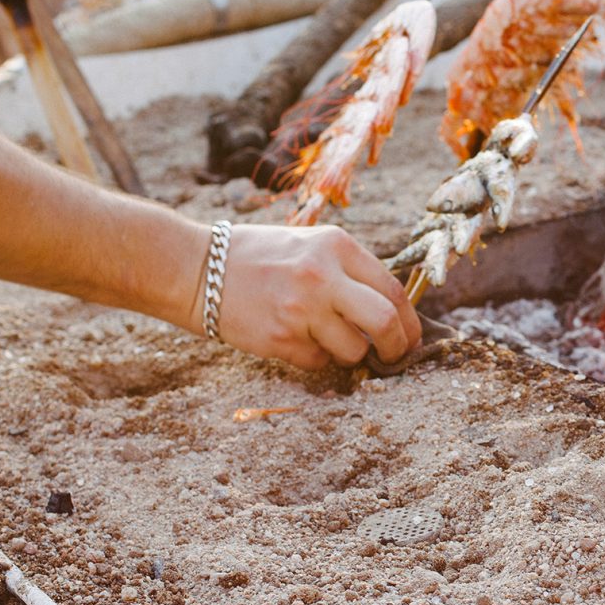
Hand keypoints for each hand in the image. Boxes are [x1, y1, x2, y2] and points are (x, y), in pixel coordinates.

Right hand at [213, 224, 419, 369]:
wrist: (195, 268)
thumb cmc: (257, 257)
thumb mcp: (308, 244)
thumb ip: (347, 270)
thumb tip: (390, 310)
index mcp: (336, 245)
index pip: (393, 290)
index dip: (409, 320)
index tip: (409, 336)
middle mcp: (323, 275)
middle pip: (386, 321)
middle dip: (398, 347)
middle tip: (394, 356)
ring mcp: (301, 309)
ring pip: (354, 349)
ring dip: (350, 354)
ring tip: (329, 341)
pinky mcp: (280, 339)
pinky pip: (318, 361)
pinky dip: (316, 357)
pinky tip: (294, 339)